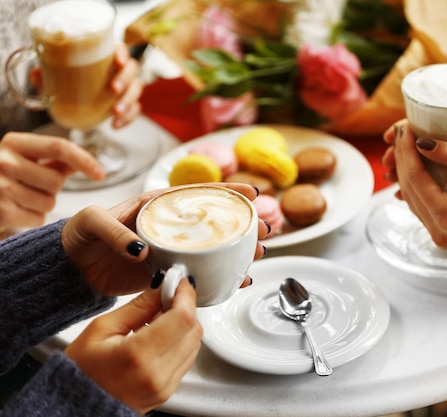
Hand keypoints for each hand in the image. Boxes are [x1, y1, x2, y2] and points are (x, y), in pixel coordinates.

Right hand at [0, 132, 103, 232]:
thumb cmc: (1, 178)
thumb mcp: (23, 160)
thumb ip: (55, 159)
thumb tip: (87, 163)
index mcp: (13, 142)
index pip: (59, 147)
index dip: (84, 161)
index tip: (101, 174)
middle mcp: (3, 161)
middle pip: (56, 180)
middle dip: (52, 188)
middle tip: (31, 186)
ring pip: (50, 202)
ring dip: (42, 204)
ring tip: (20, 198)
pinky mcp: (0, 211)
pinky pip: (38, 218)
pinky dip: (32, 218)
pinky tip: (15, 210)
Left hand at [29, 44, 141, 128]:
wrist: (75, 102)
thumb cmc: (70, 81)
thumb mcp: (56, 77)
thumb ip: (46, 74)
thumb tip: (36, 74)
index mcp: (107, 57)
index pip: (121, 49)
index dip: (123, 53)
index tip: (117, 60)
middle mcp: (120, 70)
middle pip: (132, 69)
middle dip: (125, 79)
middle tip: (113, 89)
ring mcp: (127, 87)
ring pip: (136, 90)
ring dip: (128, 101)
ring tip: (115, 112)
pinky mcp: (128, 104)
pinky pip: (135, 110)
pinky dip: (128, 118)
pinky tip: (115, 125)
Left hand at [61, 183, 268, 296]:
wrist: (70, 269)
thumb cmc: (79, 236)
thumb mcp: (91, 222)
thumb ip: (114, 231)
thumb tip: (143, 251)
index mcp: (155, 205)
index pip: (196, 194)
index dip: (226, 193)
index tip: (252, 194)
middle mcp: (168, 227)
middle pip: (213, 222)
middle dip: (243, 224)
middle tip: (265, 229)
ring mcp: (170, 251)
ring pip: (212, 249)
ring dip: (237, 252)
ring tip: (258, 254)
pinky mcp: (166, 274)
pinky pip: (198, 274)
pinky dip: (218, 278)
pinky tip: (236, 281)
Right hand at [65, 278, 201, 414]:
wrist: (74, 407)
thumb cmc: (79, 370)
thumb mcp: (101, 328)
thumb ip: (139, 306)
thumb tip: (164, 286)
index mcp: (138, 355)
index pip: (182, 318)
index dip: (185, 295)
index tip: (179, 281)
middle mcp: (157, 375)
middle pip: (193, 329)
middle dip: (185, 307)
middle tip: (167, 296)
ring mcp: (164, 387)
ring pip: (195, 344)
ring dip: (184, 324)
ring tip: (158, 319)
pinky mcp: (168, 392)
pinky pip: (187, 358)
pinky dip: (180, 341)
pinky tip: (159, 336)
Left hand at [391, 119, 446, 246]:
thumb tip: (423, 141)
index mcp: (446, 218)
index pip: (415, 178)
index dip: (407, 150)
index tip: (405, 128)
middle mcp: (438, 231)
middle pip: (410, 189)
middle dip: (403, 158)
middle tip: (401, 132)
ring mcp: (440, 236)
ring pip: (413, 198)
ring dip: (407, 171)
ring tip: (406, 144)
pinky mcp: (445, 234)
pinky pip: (423, 206)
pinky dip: (418, 185)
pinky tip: (416, 166)